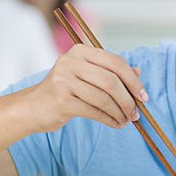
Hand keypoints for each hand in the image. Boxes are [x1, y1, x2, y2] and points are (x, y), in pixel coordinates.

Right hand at [24, 44, 146, 132]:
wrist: (32, 107)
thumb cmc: (64, 91)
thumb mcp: (86, 76)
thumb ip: (110, 72)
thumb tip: (138, 73)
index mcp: (80, 51)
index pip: (115, 62)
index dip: (133, 81)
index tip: (143, 96)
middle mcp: (70, 62)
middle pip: (111, 81)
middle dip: (128, 99)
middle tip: (136, 113)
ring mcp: (64, 80)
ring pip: (104, 98)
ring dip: (119, 112)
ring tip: (126, 121)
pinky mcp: (61, 100)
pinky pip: (94, 111)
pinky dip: (109, 119)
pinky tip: (115, 124)